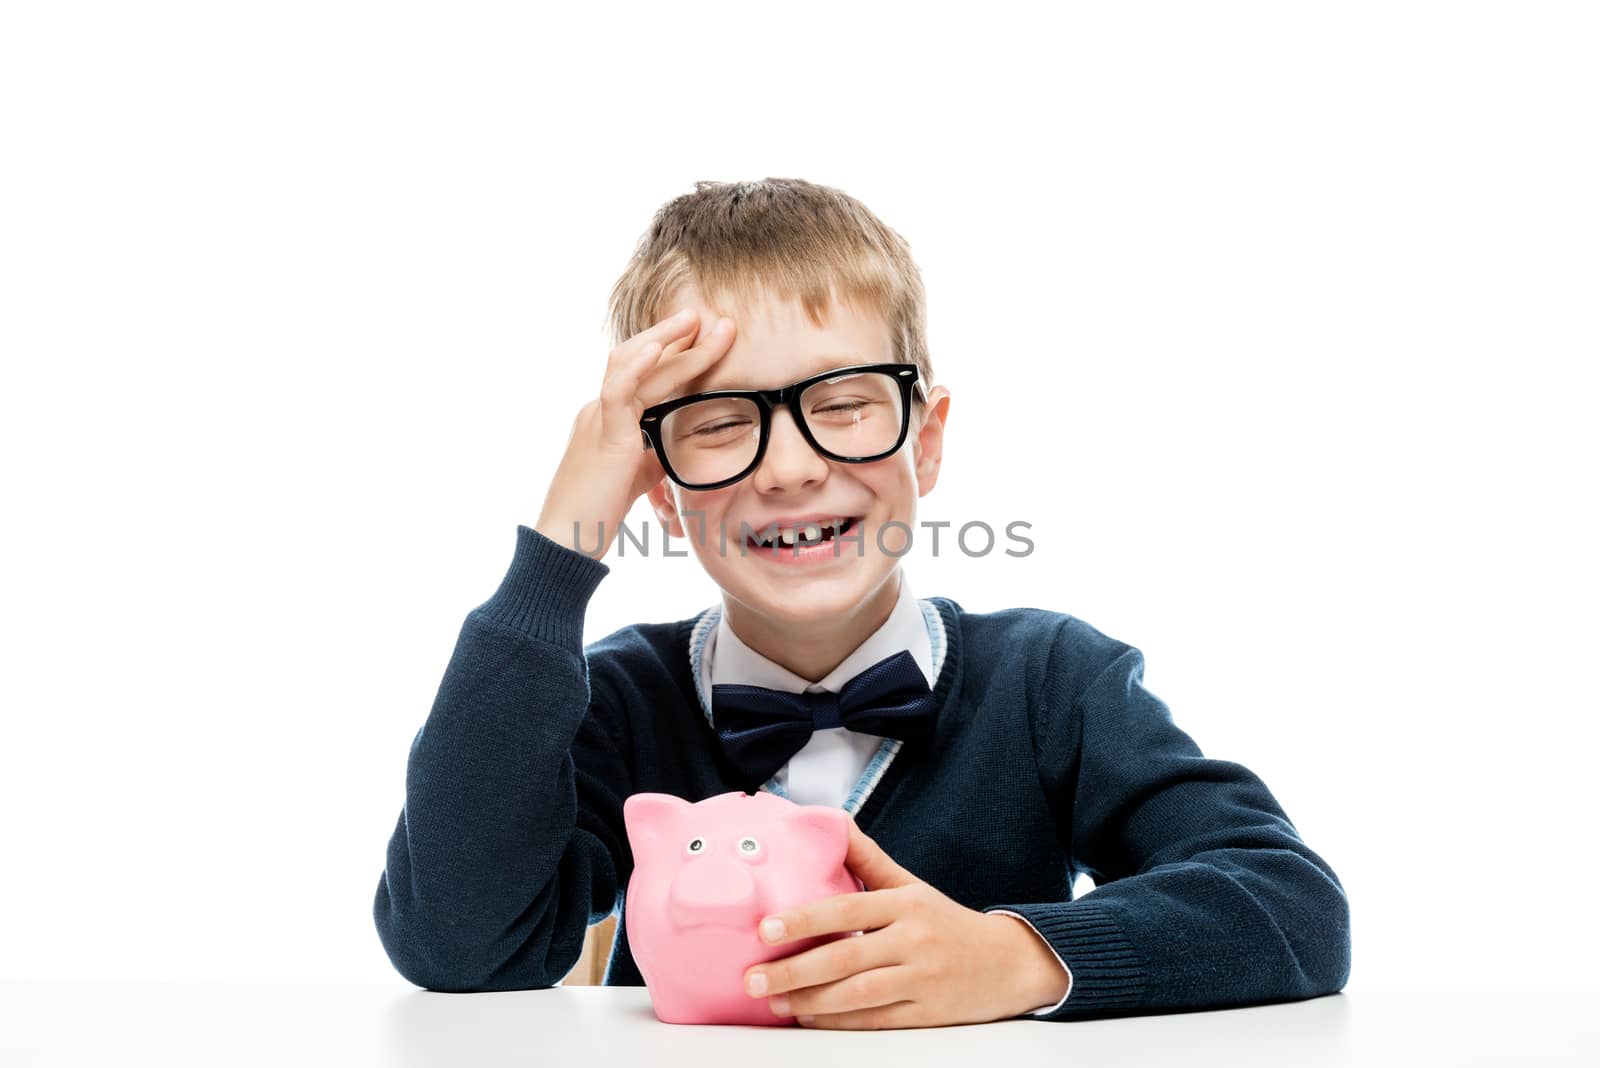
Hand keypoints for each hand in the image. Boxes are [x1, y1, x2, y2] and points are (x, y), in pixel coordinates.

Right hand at [534, 306, 736, 558]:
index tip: (703, 335)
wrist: (567, 541)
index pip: (644, 374)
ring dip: (666, 340)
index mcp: (610, 418)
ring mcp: (598, 417)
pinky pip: (618, 390)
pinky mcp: (602, 434)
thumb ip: (655, 453)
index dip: (672, 352)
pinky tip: (659, 348)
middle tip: (710, 318)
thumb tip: (681, 442)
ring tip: (695, 320)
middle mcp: (600, 409)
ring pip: (632, 364)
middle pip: (641, 361)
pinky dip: (638, 366)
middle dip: (677, 338)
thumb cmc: (597, 514)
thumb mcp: (637, 476)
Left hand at [742, 817, 1071, 1028]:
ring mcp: (922, 979)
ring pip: (857, 994)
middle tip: (753, 979)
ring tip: (775, 1003)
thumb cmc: (947, 922)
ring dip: (810, 1002)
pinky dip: (839, 1023)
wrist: (1009, 963)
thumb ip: (869, 860)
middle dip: (793, 971)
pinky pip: (876, 1021)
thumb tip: (833, 823)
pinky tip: (810, 1020)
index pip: (846, 910)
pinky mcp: (929, 1014)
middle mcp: (914, 940)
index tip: (764, 930)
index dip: (803, 920)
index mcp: (905, 904)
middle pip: (845, 957)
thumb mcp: (911, 886)